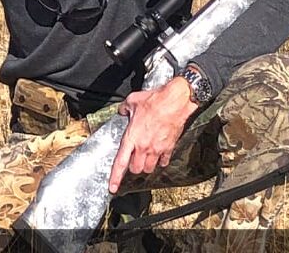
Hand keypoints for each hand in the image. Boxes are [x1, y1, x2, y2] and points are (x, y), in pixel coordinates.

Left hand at [108, 78, 196, 193]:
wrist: (175, 102)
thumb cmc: (155, 101)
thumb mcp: (133, 100)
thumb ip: (125, 108)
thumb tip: (123, 110)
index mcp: (131, 137)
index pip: (120, 163)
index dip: (115, 177)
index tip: (113, 187)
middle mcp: (143, 147)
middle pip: (135, 169)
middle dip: (133, 167)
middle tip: (133, 159)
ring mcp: (157, 149)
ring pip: (149, 169)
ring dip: (146, 166)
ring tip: (145, 158)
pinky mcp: (169, 148)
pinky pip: (163, 162)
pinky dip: (160, 161)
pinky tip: (159, 154)